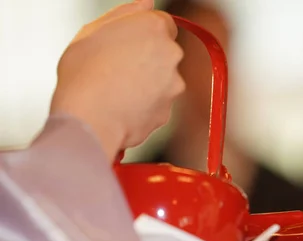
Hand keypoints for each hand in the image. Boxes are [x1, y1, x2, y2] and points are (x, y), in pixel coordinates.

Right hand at [50, 0, 184, 158]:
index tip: (130, 43)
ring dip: (147, 84)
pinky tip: (122, 107)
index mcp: (153, 28)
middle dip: (148, 59)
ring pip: (163, 81)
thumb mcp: (92, 31)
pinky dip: (144, 106)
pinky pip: (157, 105)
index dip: (145, 33)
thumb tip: (146, 5)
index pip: (163, 23)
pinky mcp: (168, 111)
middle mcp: (170, 54)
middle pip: (165, 53)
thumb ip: (125, 14)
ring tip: (116, 90)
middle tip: (117, 68)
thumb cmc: (84, 76)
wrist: (89, 121)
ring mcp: (173, 85)